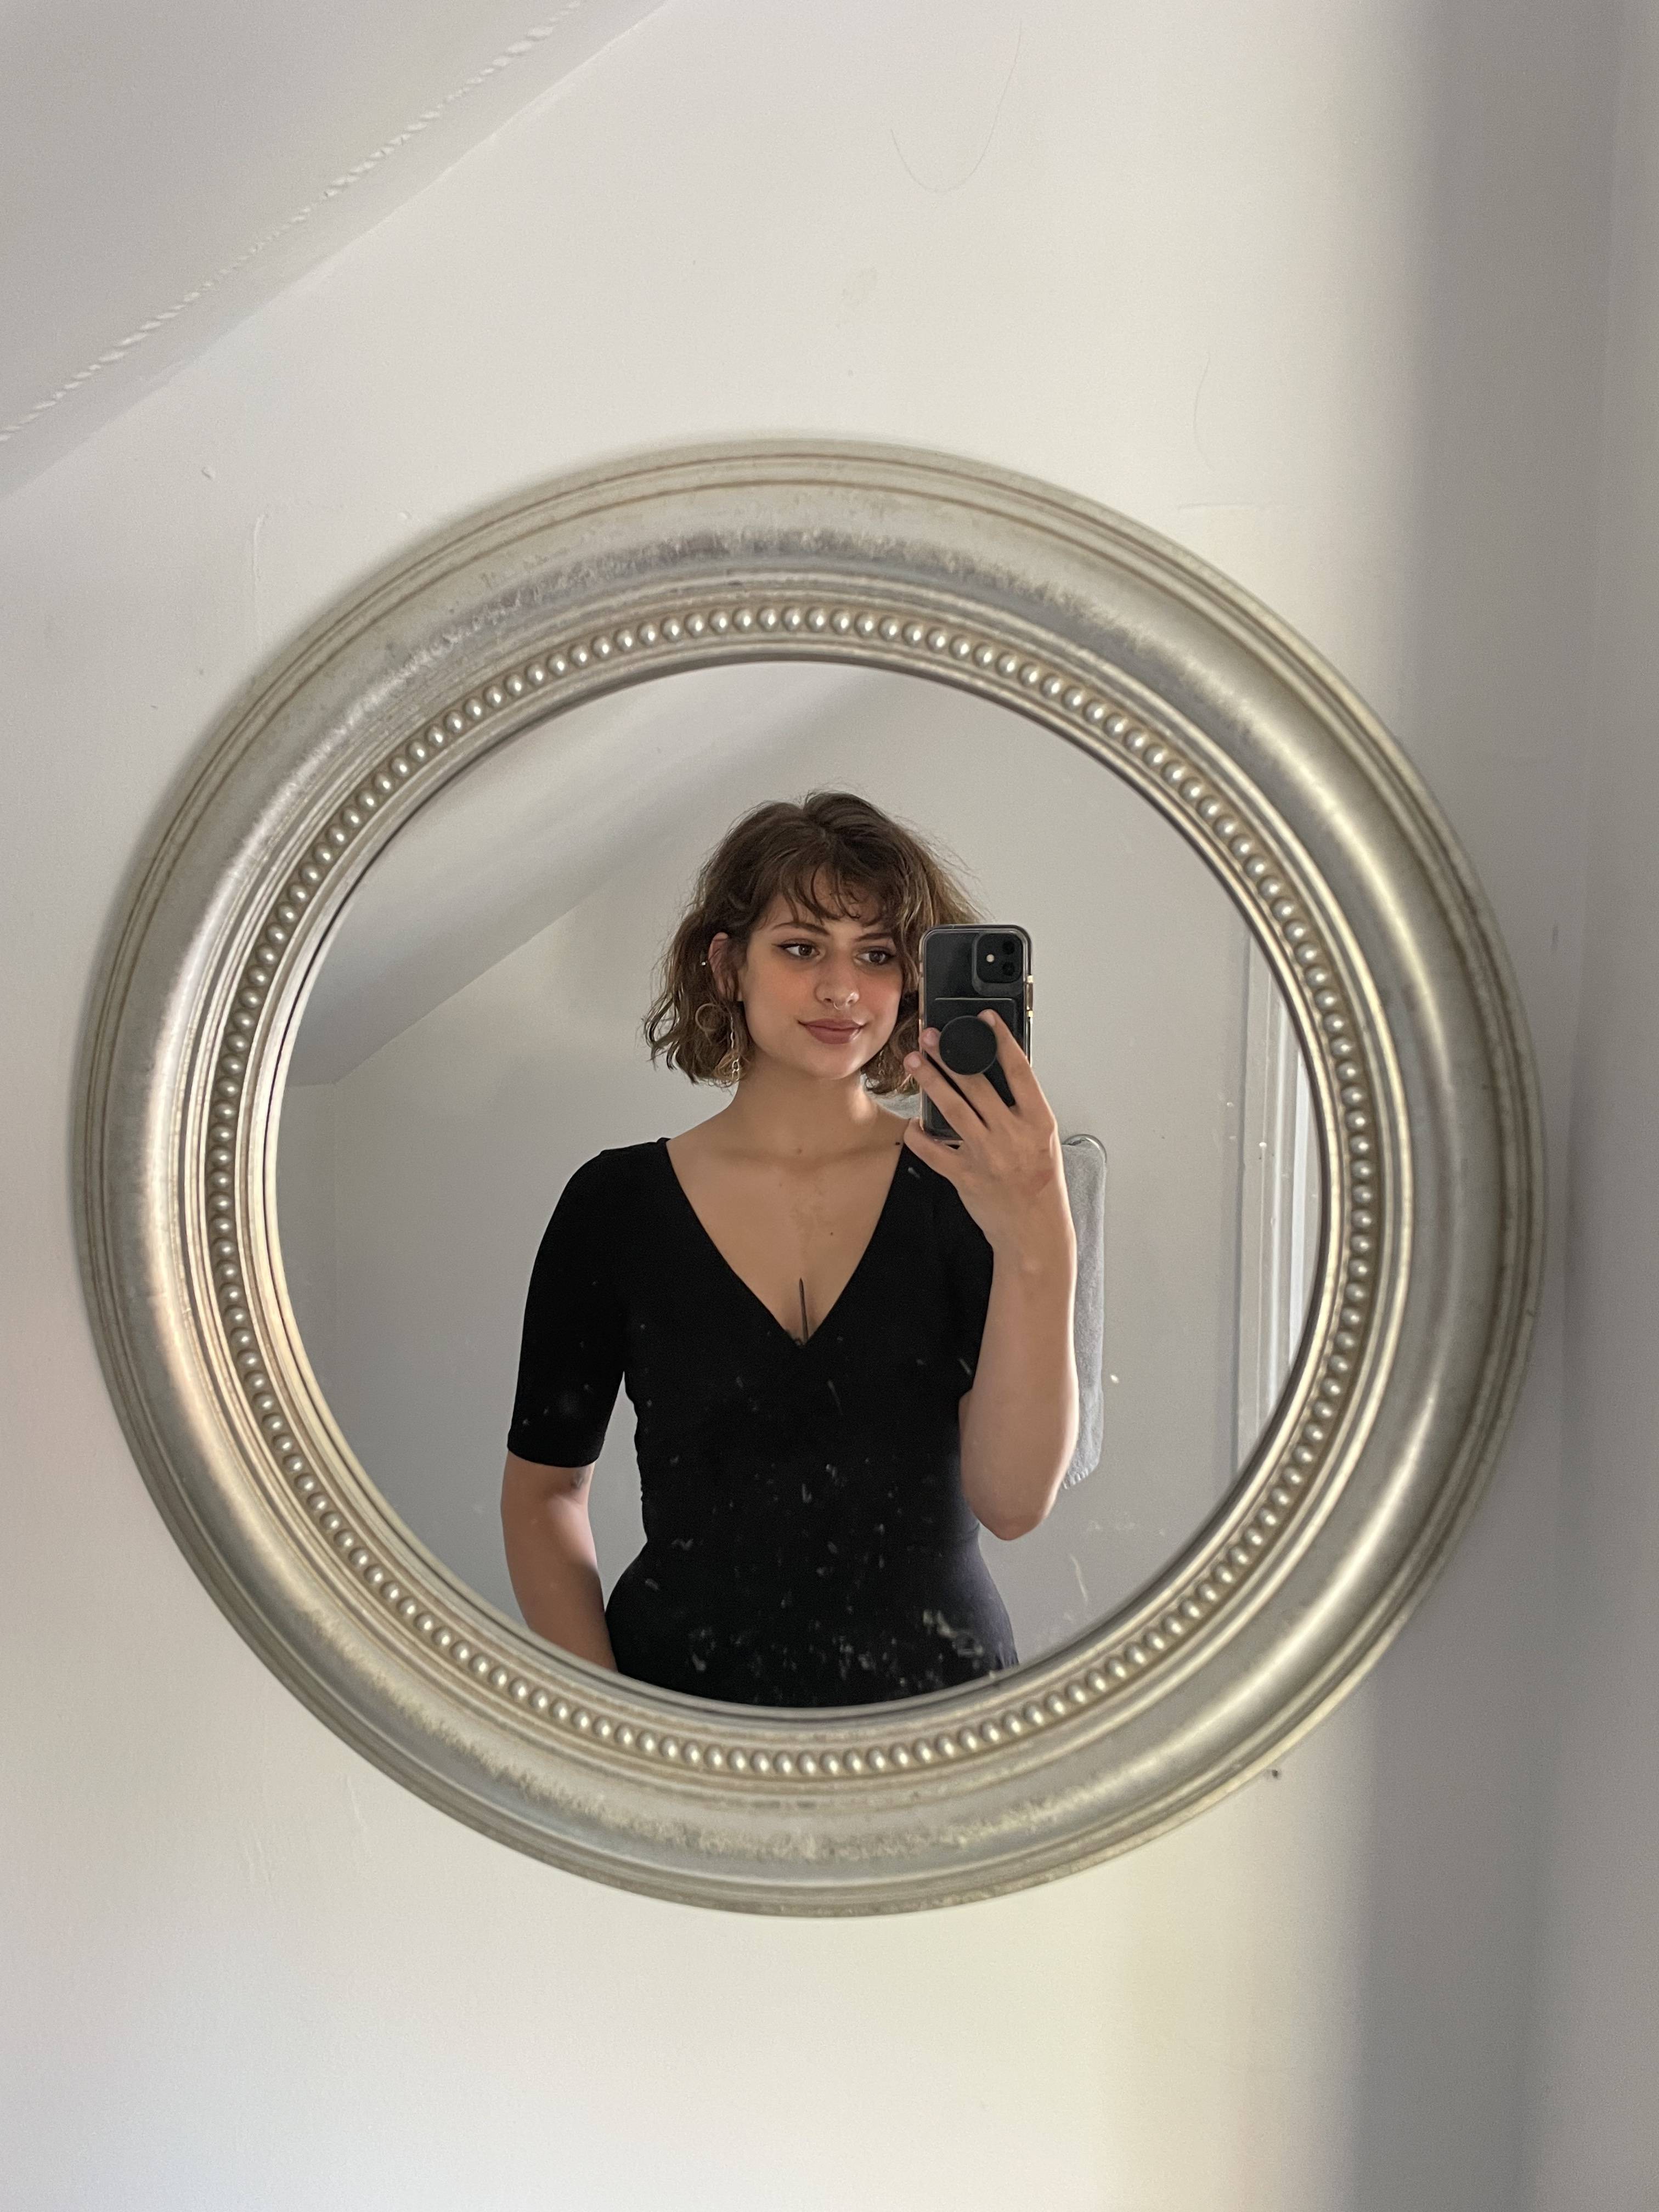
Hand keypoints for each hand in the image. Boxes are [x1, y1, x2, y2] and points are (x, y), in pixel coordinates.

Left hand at [901, 1009, 1073, 1264]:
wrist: (1035, 1232)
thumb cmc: (1041, 1186)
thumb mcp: (1044, 1141)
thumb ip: (1023, 1111)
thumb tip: (1000, 1078)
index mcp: (1038, 1122)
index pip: (1019, 1070)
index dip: (1000, 1040)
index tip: (984, 1020)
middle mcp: (1012, 1135)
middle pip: (976, 1085)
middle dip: (949, 1056)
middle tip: (930, 1037)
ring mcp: (987, 1155)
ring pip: (952, 1110)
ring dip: (930, 1082)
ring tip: (914, 1063)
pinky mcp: (965, 1176)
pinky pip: (933, 1151)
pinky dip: (918, 1136)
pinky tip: (912, 1122)